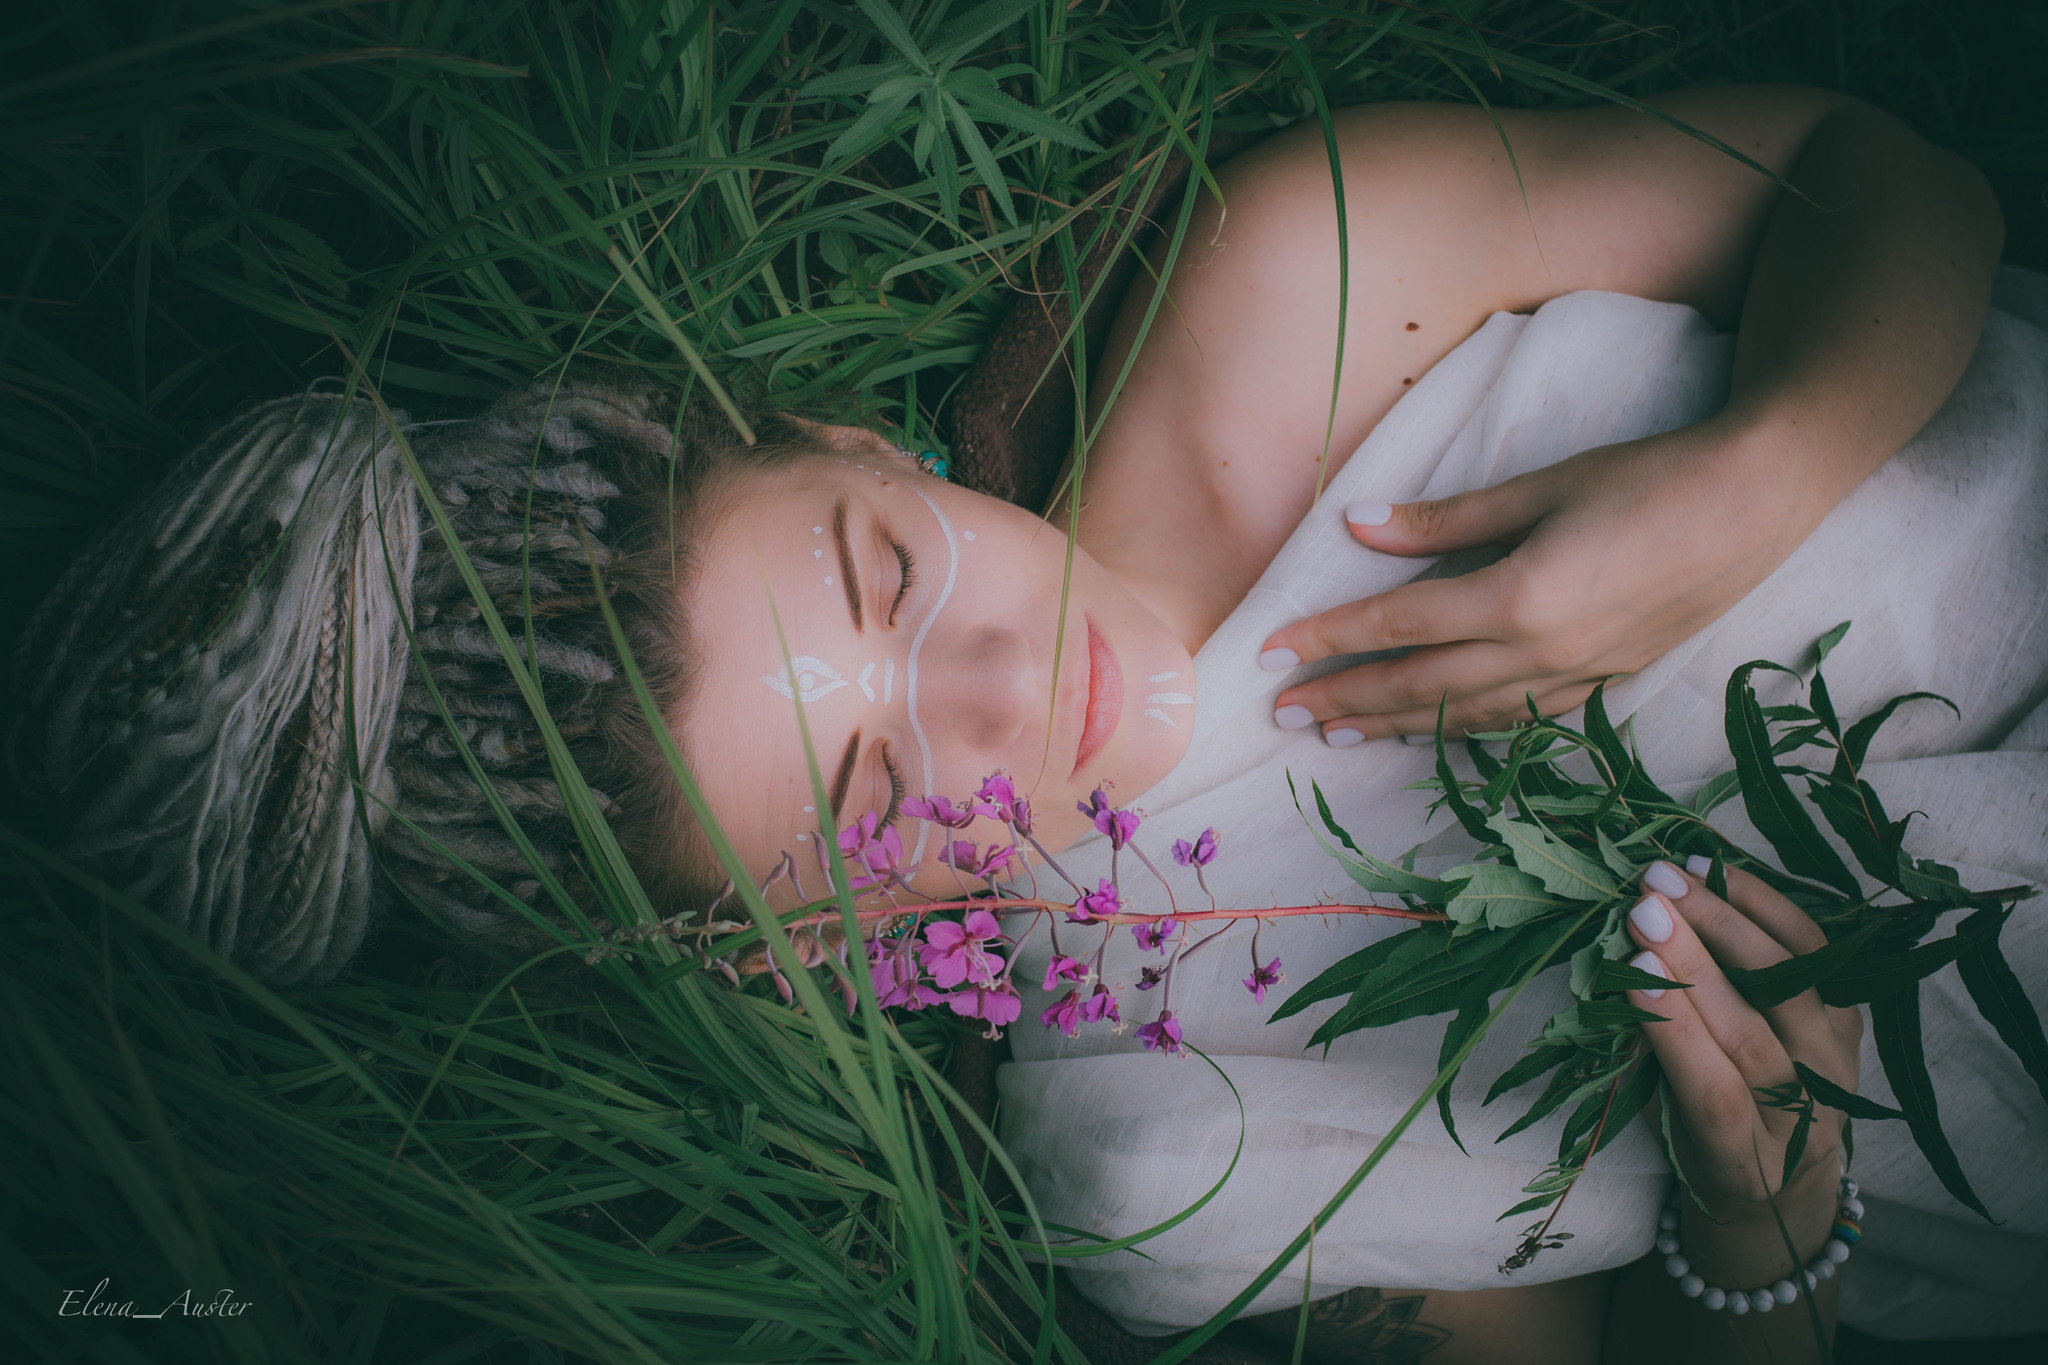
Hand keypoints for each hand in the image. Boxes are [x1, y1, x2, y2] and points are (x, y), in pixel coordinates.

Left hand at [1260, 426, 1822, 740]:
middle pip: (1420, 686)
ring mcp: (1578, 676)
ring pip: (1465, 715)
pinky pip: (1517, 719)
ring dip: (1396, 725)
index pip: (1397, 627)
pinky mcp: (1606, 682)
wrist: (1760, 502)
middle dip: (1346, 698)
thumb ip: (1444, 519)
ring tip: (1339, 731)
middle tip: (1284, 713)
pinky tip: (1434, 730)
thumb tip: (1356, 524)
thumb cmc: (1650, 477)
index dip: (1328, 640)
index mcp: (1518, 598)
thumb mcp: (1540, 486)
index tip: (1271, 653)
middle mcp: (1543, 652)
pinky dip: (1463, 729)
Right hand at [1623, 859, 1863, 1277]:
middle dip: (1696, 963)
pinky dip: (1771, 908)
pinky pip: (1818, 956)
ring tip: (1679, 877)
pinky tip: (1723, 874)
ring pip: (1796, 988)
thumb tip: (1619, 968)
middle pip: (1757, 1035)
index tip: (1633, 970)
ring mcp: (1839, 1070)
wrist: (1785, 1175)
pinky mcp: (1853, 1025)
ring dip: (1732, 923)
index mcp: (1745, 1161)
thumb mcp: (1662, 1121)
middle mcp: (1806, 1122)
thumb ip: (1646, 1056)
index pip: (1715, 1094)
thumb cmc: (1700, 1144)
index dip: (1676, 1031)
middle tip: (1647, 906)